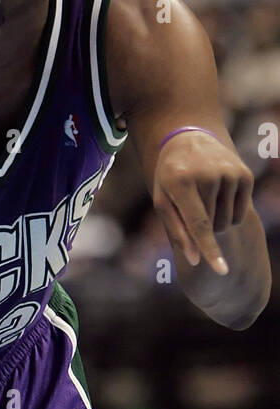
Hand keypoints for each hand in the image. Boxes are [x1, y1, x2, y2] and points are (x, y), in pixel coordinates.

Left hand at [153, 132, 253, 275]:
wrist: (188, 138)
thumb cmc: (170, 177)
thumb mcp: (163, 201)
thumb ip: (177, 231)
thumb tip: (195, 260)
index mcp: (182, 182)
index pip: (199, 224)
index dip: (210, 249)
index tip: (221, 270)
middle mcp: (209, 175)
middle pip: (213, 226)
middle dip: (201, 228)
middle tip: (190, 207)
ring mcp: (229, 172)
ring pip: (228, 222)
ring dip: (215, 221)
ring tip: (203, 200)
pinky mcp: (244, 174)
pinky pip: (240, 213)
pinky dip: (228, 213)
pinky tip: (217, 195)